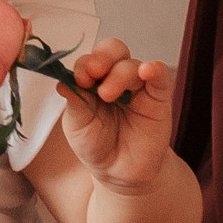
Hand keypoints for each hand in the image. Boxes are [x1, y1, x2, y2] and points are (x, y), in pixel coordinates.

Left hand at [53, 40, 176, 194]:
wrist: (120, 173)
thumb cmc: (96, 144)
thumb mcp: (78, 124)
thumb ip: (74, 101)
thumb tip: (62, 81)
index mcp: (94, 79)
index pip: (90, 59)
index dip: (84, 64)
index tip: (79, 78)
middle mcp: (116, 77)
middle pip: (113, 50)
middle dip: (102, 57)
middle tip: (93, 73)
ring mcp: (138, 86)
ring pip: (132, 64)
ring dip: (119, 74)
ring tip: (107, 95)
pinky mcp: (158, 97)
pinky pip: (160, 75)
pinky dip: (155, 69)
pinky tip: (147, 70)